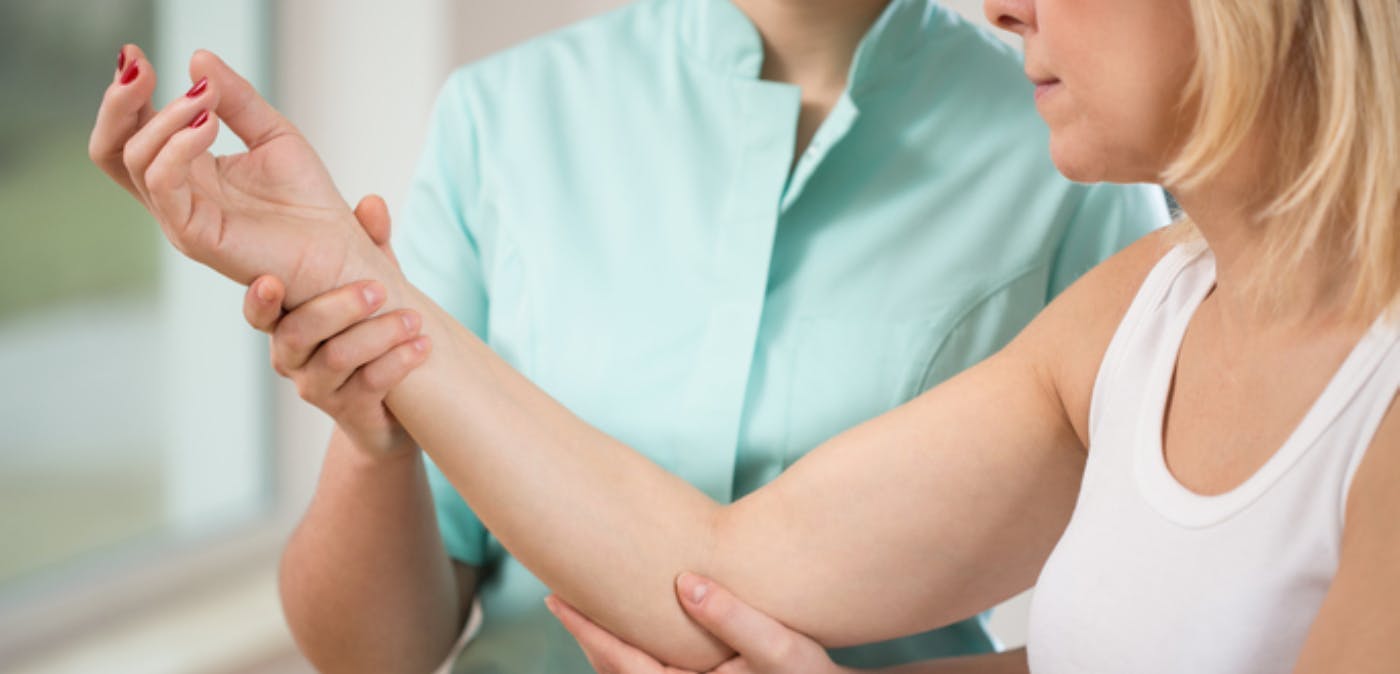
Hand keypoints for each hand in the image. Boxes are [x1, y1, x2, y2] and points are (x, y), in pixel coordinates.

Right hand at [89, 45, 389, 306]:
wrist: (339, 251)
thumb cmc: (309, 201)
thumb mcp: (273, 133)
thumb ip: (237, 99)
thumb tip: (198, 59)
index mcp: (187, 171)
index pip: (133, 132)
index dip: (127, 93)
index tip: (136, 55)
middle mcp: (175, 196)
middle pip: (112, 148)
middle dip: (119, 102)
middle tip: (139, 65)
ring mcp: (180, 217)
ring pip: (135, 160)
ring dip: (165, 117)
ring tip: (204, 98)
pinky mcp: (194, 236)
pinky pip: (163, 185)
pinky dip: (177, 146)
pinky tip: (207, 122)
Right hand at [243, 194, 428, 457]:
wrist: (393, 406)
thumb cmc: (371, 333)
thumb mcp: (370, 285)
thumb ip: (368, 247)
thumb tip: (373, 203)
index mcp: (288, 321)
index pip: (259, 312)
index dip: (259, 299)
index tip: (269, 281)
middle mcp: (292, 356)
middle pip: (297, 333)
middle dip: (337, 307)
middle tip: (377, 290)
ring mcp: (318, 386)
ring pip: (335, 359)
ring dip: (377, 335)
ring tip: (413, 320)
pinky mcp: (350, 410)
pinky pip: (368, 385)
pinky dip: (397, 363)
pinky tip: (422, 346)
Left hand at [547, 573, 851, 673]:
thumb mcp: (781, 647)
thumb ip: (733, 616)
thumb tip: (685, 582)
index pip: (619, 660)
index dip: (585, 627)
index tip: (555, 598)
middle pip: (612, 671)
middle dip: (586, 634)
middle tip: (559, 596)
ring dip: (605, 644)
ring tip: (588, 607)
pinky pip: (647, 672)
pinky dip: (628, 651)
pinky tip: (632, 624)